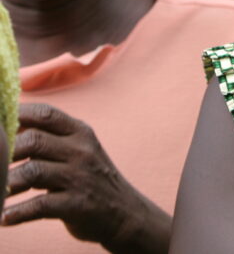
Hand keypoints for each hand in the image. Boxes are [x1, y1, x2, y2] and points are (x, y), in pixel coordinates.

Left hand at [2, 104, 169, 253]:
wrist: (124, 211)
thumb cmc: (90, 178)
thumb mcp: (79, 151)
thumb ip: (50, 139)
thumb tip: (8, 130)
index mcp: (80, 133)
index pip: (45, 114)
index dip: (15, 115)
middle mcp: (82, 151)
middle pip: (34, 141)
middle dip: (5, 153)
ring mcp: (81, 177)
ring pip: (33, 172)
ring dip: (7, 183)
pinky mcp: (78, 204)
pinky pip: (40, 205)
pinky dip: (17, 212)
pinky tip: (6, 217)